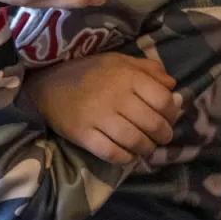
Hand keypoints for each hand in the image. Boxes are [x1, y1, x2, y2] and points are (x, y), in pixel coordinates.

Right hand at [23, 52, 181, 164]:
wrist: (47, 82)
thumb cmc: (88, 71)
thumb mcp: (118, 61)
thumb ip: (147, 69)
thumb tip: (173, 86)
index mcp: (127, 76)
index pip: (163, 100)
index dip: (172, 113)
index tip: (168, 118)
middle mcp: (116, 96)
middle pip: (153, 124)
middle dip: (163, 136)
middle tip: (161, 138)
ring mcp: (98, 117)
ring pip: (135, 141)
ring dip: (146, 149)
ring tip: (146, 149)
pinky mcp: (83, 134)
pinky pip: (112, 153)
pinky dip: (125, 158)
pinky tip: (127, 155)